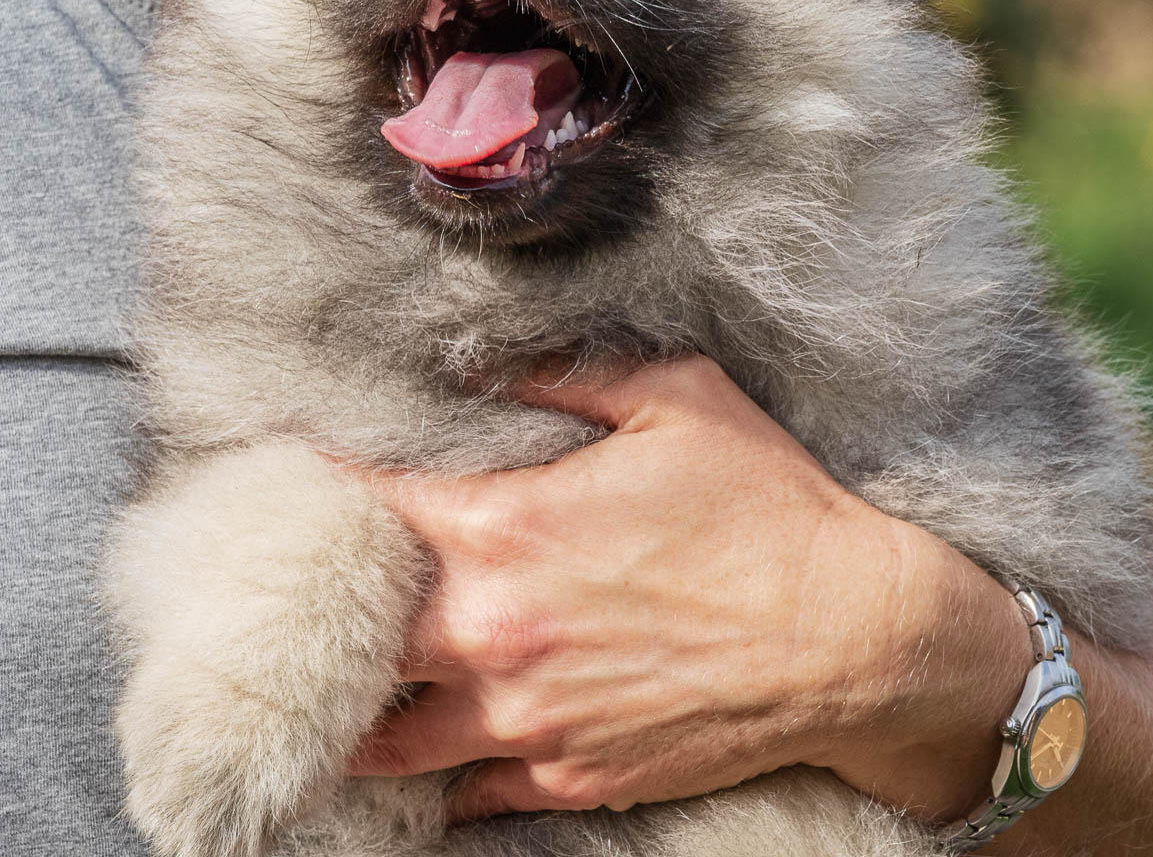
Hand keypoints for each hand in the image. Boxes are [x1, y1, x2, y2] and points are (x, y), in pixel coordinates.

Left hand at [348, 356, 1028, 822]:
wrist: (859, 639)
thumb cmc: (770, 511)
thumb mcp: (678, 399)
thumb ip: (562, 371)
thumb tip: (479, 361)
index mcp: (504, 531)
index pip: (363, 506)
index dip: (318, 486)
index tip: (293, 475)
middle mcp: (493, 635)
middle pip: (346, 638)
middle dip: (320, 612)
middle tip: (307, 592)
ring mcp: (526, 720)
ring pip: (387, 740)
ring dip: (364, 709)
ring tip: (352, 684)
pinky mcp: (569, 777)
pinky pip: (468, 790)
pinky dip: (448, 767)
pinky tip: (449, 736)